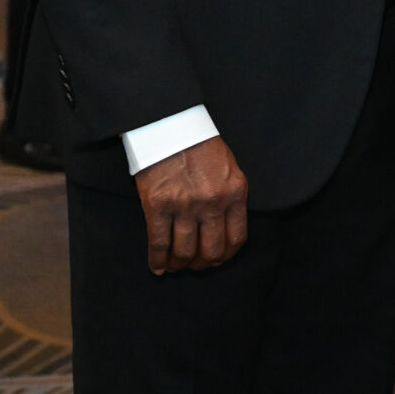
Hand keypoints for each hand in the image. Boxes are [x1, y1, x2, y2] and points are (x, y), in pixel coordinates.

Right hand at [136, 135, 248, 274]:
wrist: (171, 127)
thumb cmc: (201, 147)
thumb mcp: (229, 170)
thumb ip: (230, 198)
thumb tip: (224, 231)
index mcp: (234, 193)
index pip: (237, 238)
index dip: (227, 255)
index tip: (219, 260)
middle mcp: (213, 203)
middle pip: (211, 250)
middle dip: (204, 264)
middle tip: (196, 266)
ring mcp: (185, 206)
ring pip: (185, 251)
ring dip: (181, 265)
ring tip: (176, 266)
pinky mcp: (158, 206)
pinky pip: (159, 243)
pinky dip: (158, 260)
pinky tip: (158, 266)